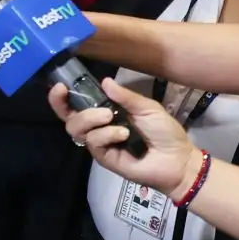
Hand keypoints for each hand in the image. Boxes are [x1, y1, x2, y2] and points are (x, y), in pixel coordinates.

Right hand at [49, 78, 200, 195]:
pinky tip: (123, 134)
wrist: (177, 159)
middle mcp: (98, 129)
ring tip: (110, 117)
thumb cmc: (165, 133)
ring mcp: (100, 145)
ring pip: (77, 130)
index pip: (76, 107)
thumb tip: (104, 81)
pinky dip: (106, 134)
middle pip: (69, 119)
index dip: (62, 98)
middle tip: (98, 107)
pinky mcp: (104, 158)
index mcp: (106, 114)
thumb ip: (124, 96)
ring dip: (91, 119)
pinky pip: (94, 143)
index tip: (61, 86)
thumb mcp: (147, 107)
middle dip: (73, 107)